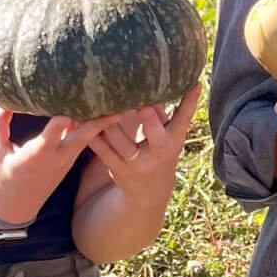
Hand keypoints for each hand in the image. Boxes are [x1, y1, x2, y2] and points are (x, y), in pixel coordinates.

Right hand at [0, 108, 110, 225]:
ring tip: (117, 100)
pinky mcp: (70, 159)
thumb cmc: (2, 179)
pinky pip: (85, 140)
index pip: (51, 136)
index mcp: (36, 155)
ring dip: (103, 121)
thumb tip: (4, 102)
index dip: (60, 122)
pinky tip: (100, 110)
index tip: (70, 109)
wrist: (17, 209)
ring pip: (89, 137)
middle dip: (101, 119)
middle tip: (117, 100)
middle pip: (84, 136)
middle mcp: (57, 157)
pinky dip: (93, 126)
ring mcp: (67, 159)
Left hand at [87, 83, 201, 202]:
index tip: (194, 84)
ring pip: (120, 140)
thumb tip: (154, 85)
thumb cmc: (159, 151)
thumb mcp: (168, 135)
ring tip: (100, 99)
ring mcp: (137, 162)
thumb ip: (161, 112)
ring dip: (109, 120)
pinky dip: (92, 133)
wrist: (150, 192)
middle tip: (141, 98)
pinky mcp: (117, 168)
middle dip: (149, 117)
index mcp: (174, 140)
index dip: (190, 102)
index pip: (184, 119)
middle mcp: (158, 152)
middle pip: (154, 134)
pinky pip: (101, 148)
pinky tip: (82, 118)